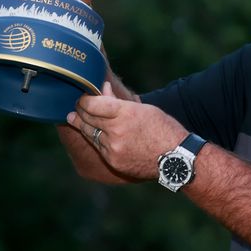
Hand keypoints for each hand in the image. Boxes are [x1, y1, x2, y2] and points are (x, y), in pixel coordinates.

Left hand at [67, 82, 187, 180]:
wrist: (175, 158)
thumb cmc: (162, 128)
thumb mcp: (143, 109)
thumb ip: (119, 101)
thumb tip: (102, 89)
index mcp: (125, 113)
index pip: (93, 104)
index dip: (84, 100)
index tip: (81, 97)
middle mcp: (116, 130)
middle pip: (88, 119)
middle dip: (80, 111)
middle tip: (74, 106)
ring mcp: (113, 147)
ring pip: (89, 134)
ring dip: (82, 125)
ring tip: (75, 119)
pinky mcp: (113, 160)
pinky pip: (98, 147)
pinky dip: (94, 139)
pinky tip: (91, 134)